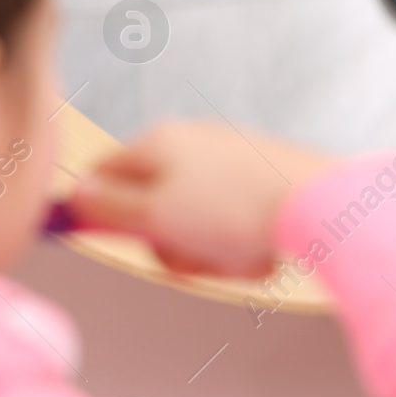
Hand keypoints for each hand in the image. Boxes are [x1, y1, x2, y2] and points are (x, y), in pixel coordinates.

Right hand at [67, 120, 331, 277]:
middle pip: (153, 204)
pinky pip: (234, 225)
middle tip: (191, 254)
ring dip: (209, 251)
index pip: (105, 173)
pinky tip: (262, 251)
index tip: (106, 239)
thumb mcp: (157, 217)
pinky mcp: (263, 180)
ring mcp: (231, 159)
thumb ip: (110, 208)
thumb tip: (75, 195)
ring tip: (235, 255)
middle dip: (169, 242)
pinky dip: (241, 246)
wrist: (320, 205)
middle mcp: (193, 141)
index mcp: (159, 142)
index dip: (98, 211)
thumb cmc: (236, 211)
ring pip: (196, 222)